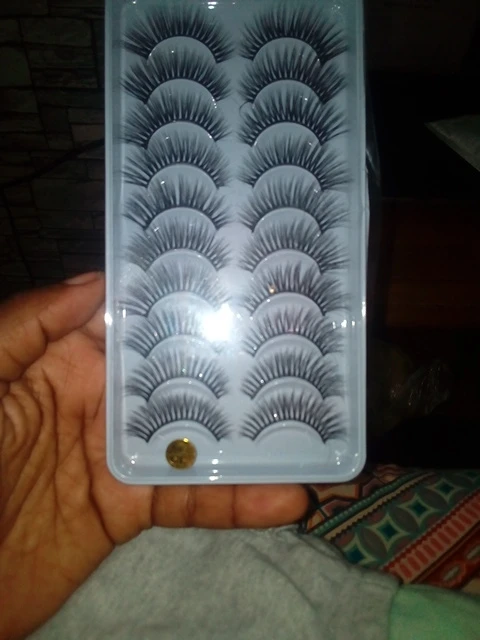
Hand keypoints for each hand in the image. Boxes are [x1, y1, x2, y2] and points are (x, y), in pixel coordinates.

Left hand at [0, 273, 307, 639]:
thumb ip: (28, 326)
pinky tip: (280, 499)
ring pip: (195, 441)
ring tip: (311, 438)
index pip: (136, 325)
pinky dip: (232, 502)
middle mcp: (103, 402)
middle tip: (300, 355)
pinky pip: (187, 501)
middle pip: (180, 379)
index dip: (182, 305)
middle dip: (235, 369)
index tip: (241, 288)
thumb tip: (97, 281)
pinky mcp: (129, 509)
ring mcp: (121, 457)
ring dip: (251, 443)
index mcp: (68, 362)